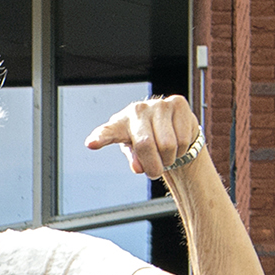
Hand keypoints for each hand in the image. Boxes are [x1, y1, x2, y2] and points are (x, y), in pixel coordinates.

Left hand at [86, 94, 204, 178]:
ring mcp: (158, 104)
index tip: (91, 144)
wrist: (172, 127)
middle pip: (145, 145)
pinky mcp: (178, 102)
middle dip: (153, 167)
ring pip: (168, 145)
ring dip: (169, 159)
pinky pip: (183, 139)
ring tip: (165, 154)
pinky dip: (182, 150)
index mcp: (119, 124)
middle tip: (155, 172)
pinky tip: (177, 143)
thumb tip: (139, 167)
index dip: (100, 138)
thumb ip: (134, 159)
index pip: (108, 132)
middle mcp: (137, 110)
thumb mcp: (135, 153)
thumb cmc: (147, 141)